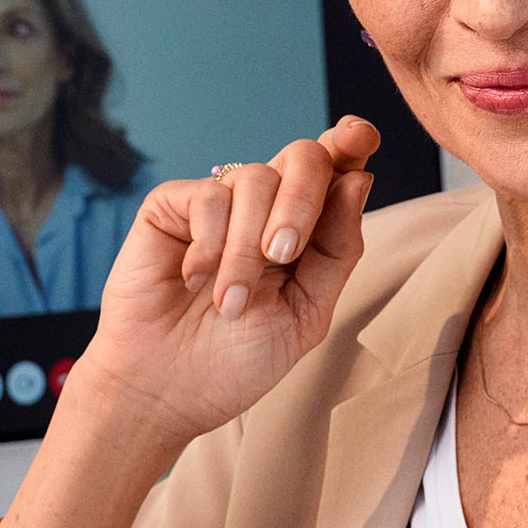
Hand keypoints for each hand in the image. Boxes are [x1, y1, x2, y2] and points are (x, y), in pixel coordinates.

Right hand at [75, 116, 378, 449]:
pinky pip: (208, 196)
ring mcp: (216, 204)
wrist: (166, 392)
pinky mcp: (170, 206)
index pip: (334, 171)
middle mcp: (263, 208)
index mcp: (303, 230)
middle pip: (303, 157)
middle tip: (283, 254)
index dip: (350, 143)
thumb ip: (337, 249)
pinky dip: (210, 244)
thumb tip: (358, 179)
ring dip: (248, 247)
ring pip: (255, 178)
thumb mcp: (307, 313)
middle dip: (302, 200)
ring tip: (232, 300)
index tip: (362, 135)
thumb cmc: (235, 361)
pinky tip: (193, 279)